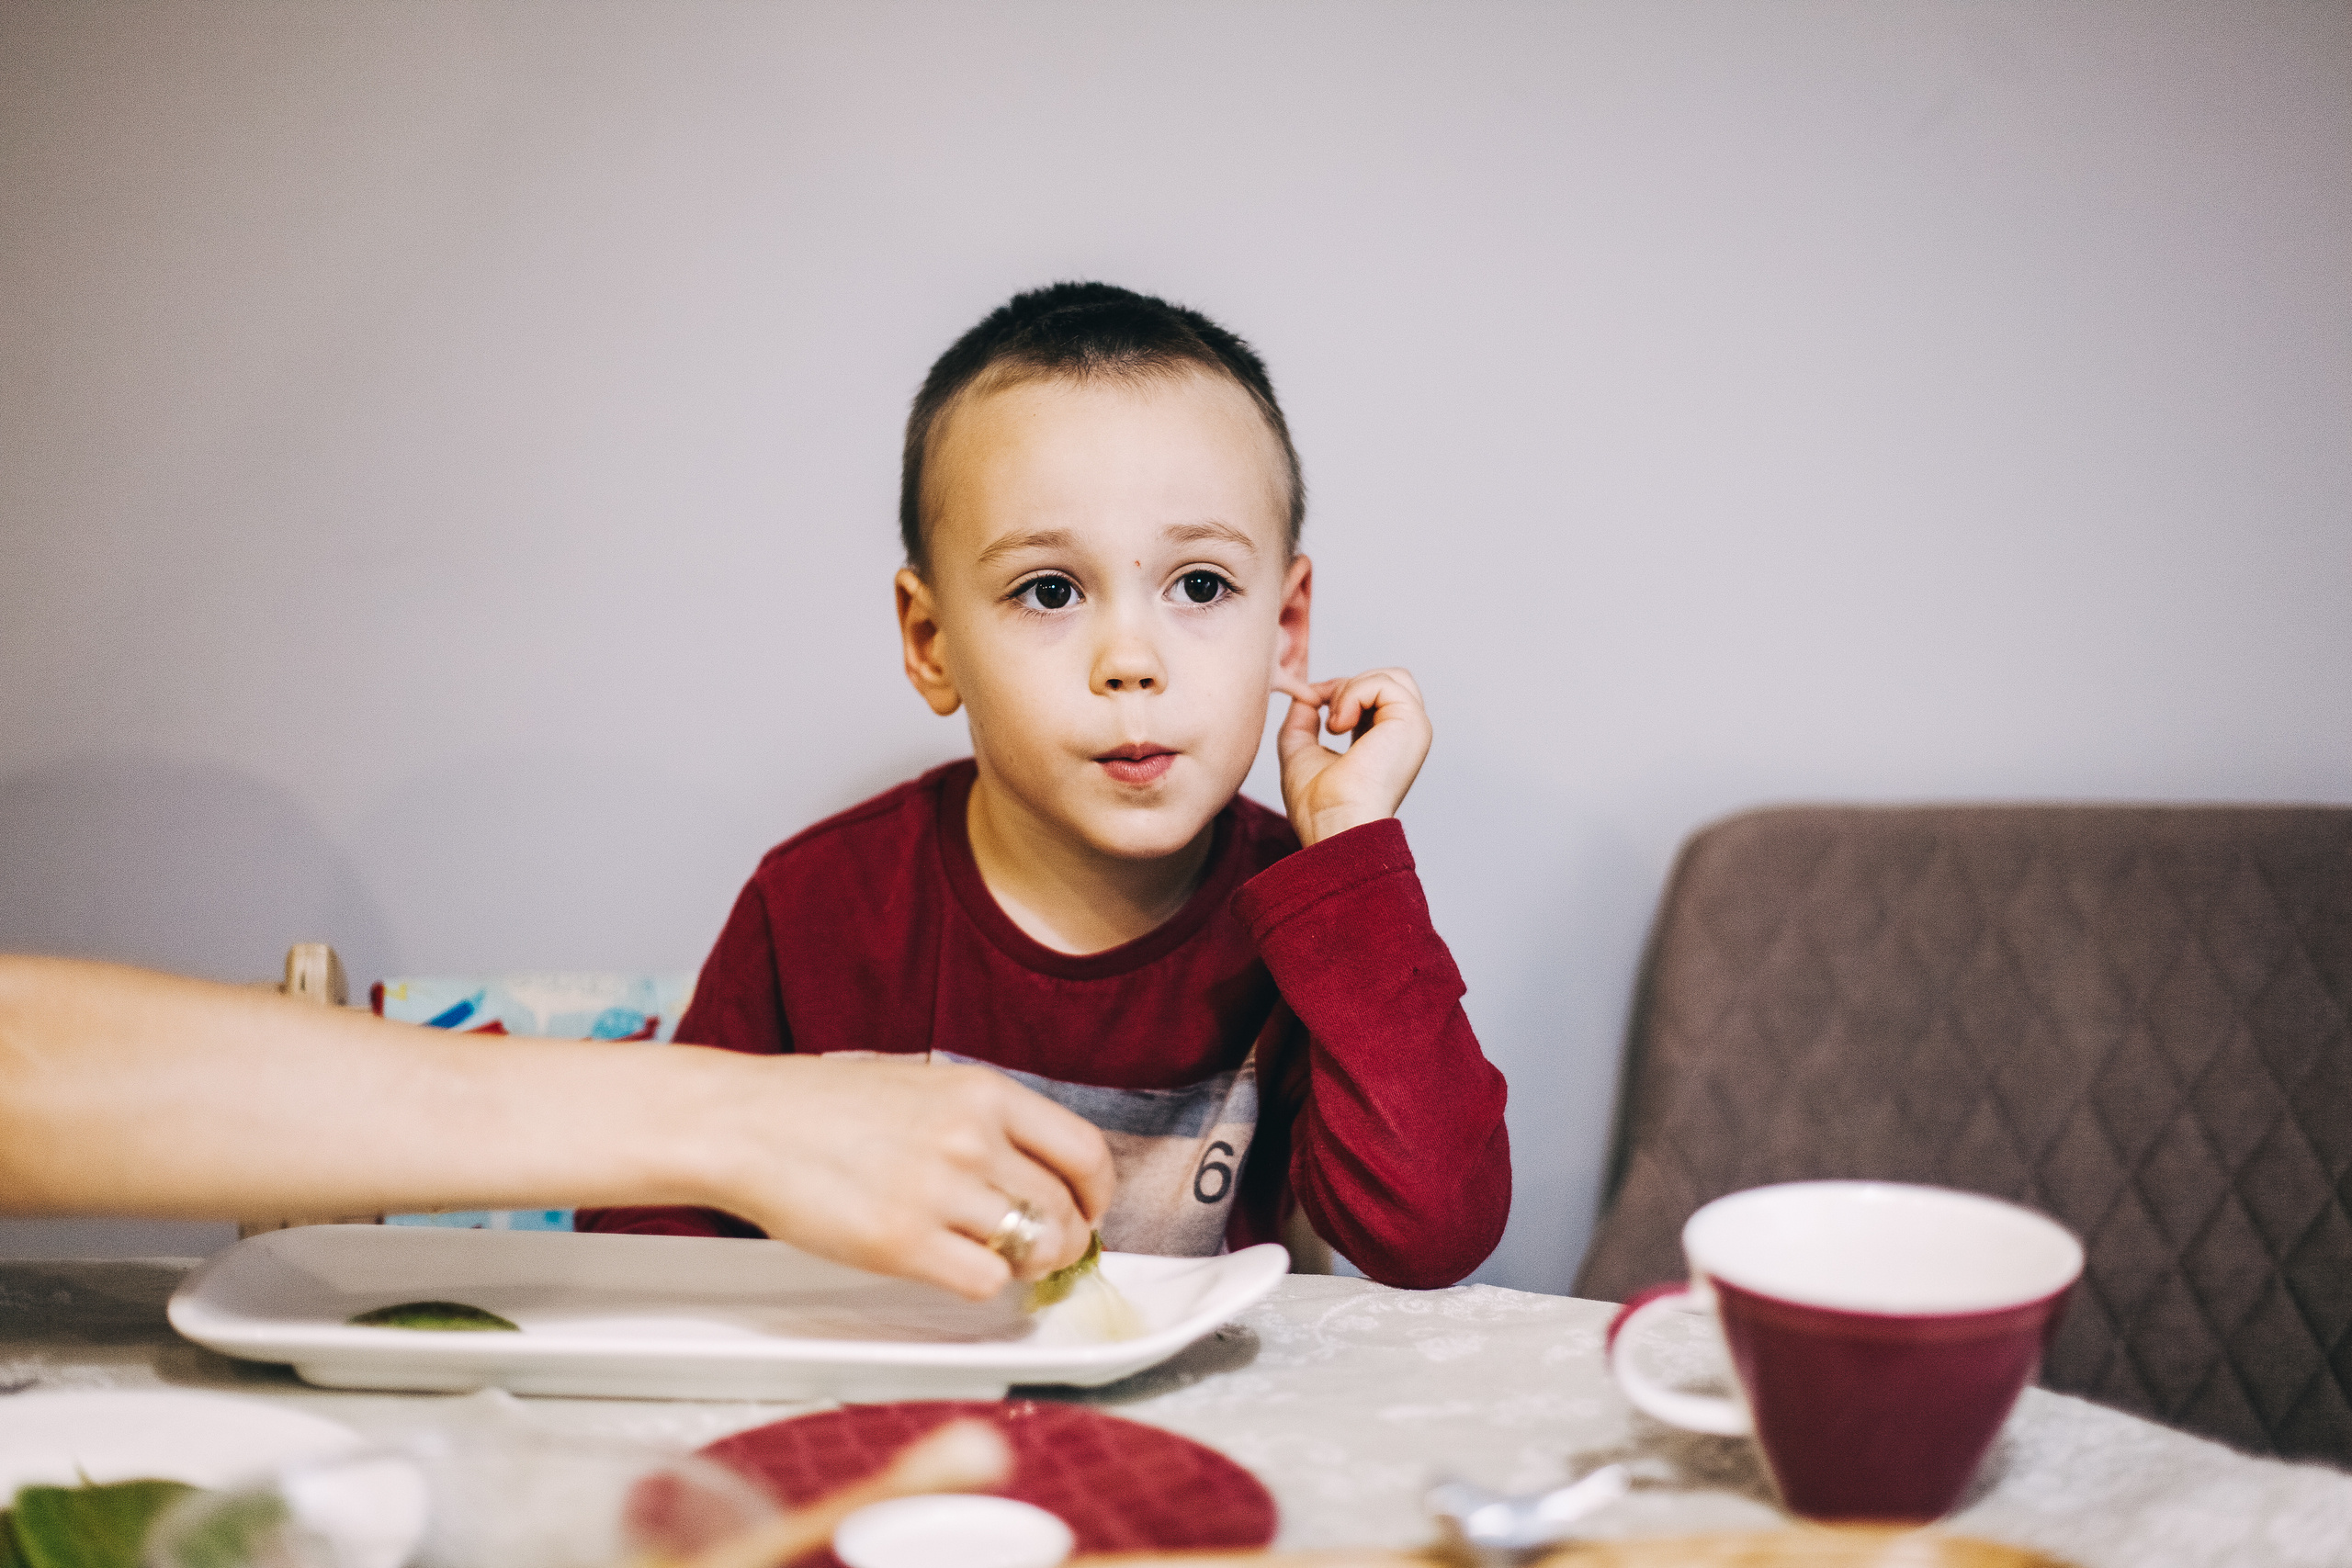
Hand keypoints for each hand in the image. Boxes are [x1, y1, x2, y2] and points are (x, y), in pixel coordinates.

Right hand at [695, 1054, 1115, 1300]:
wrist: (747, 1123)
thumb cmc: (826, 1108)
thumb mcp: (925, 1086)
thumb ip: (986, 1125)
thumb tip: (1044, 1177)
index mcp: (983, 1092)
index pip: (1085, 1152)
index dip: (1097, 1193)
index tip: (1087, 1209)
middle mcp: (971, 1138)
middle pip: (1065, 1210)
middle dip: (1064, 1240)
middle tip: (1042, 1250)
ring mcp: (938, 1191)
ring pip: (1034, 1249)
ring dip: (1025, 1264)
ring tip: (996, 1257)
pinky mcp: (902, 1243)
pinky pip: (986, 1281)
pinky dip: (983, 1283)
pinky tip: (954, 1266)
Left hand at [1273, 666, 1431, 847]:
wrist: (1334, 826)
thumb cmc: (1318, 806)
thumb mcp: (1300, 752)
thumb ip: (1302, 720)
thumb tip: (1305, 695)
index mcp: (1384, 743)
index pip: (1372, 696)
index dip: (1337, 691)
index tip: (1309, 702)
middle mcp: (1404, 735)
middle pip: (1389, 680)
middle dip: (1350, 685)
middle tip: (1327, 716)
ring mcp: (1413, 728)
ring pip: (1389, 677)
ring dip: (1350, 689)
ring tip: (1334, 724)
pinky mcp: (1412, 723)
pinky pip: (1383, 683)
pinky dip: (1352, 694)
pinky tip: (1339, 726)